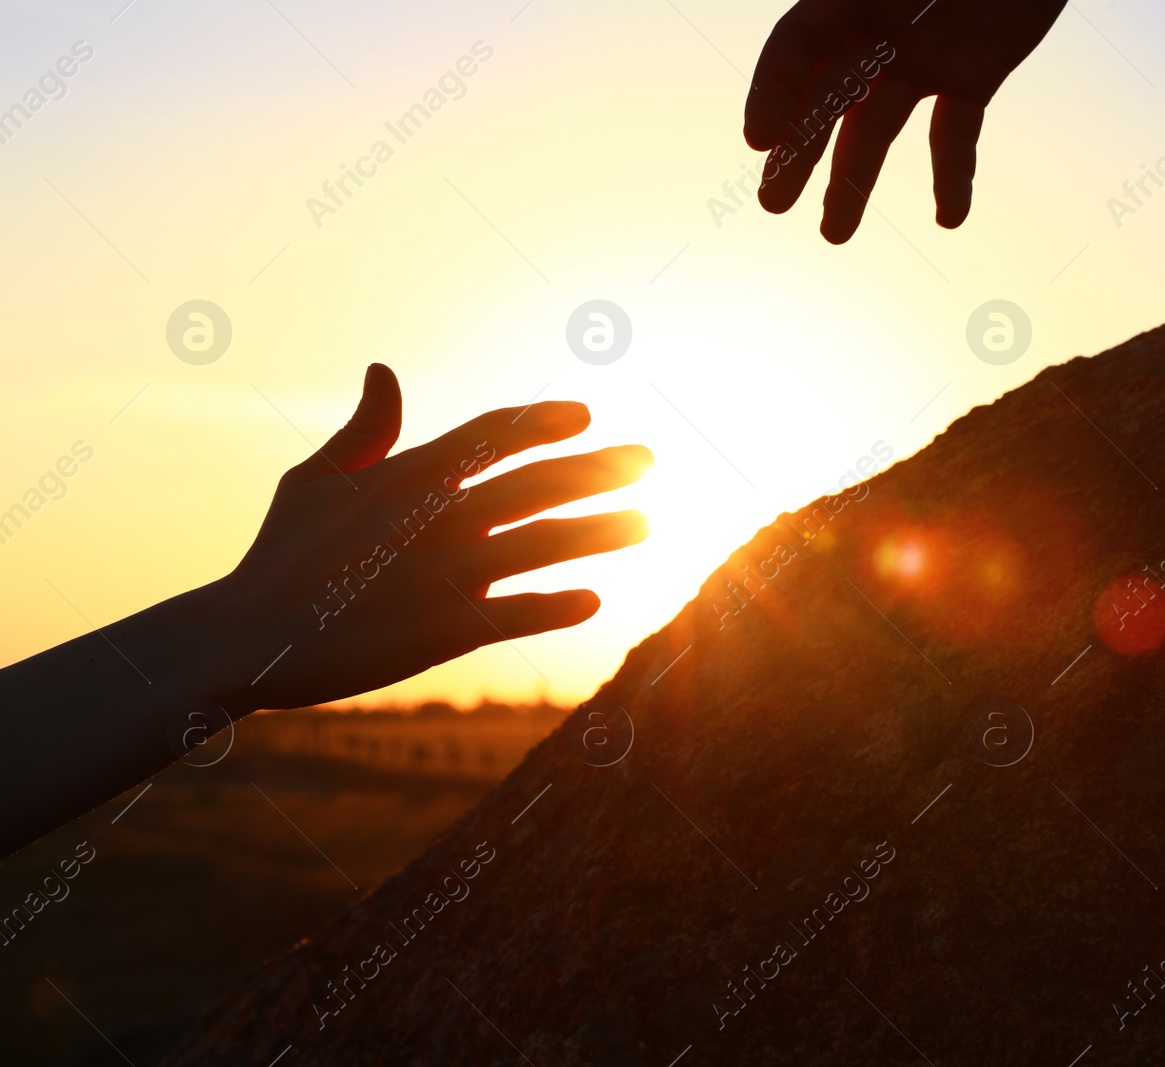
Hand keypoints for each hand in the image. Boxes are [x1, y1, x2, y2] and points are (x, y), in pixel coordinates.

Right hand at [212, 363, 650, 710]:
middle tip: (647, 459)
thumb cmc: (281, 555)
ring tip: (645, 522)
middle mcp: (437, 517)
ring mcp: (446, 573)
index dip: (543, 420)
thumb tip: (383, 370)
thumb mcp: (315, 480)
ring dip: (600, 531)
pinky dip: (558, 606)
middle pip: (537, 482)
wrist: (247, 637)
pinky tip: (595, 600)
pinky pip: (519, 614)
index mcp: (408, 475)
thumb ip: (364, 431)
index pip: (492, 433)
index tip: (586, 414)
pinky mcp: (445, 630)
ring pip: (544, 543)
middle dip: (598, 468)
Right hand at [745, 0, 1068, 242]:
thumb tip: (821, 19)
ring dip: (855, 181)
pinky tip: (949, 219)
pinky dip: (952, 174)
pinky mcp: (973, 72)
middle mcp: (882, 27)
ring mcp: (925, 54)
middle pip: (827, 96)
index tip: (759, 141)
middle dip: (799, 151)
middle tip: (773, 203)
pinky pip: (955, 131)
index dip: (774, 89)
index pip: (800, 44)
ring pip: (879, 126)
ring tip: (834, 234)